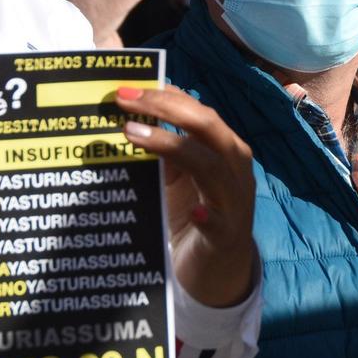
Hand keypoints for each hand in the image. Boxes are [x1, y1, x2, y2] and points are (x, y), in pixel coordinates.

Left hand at [118, 84, 257, 307]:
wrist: (215, 268)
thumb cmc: (190, 211)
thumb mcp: (174, 175)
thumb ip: (161, 146)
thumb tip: (131, 112)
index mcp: (222, 147)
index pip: (197, 110)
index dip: (163, 95)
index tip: (124, 89)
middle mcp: (233, 167)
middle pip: (208, 127)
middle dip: (167, 108)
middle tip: (125, 102)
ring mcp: (233, 200)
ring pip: (212, 166)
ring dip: (173, 147)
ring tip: (133, 135)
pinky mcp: (226, 235)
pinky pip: (219, 223)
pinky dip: (207, 217)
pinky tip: (194, 214)